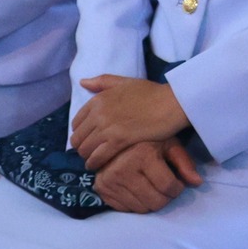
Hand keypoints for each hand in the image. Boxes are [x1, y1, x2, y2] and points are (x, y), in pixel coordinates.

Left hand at [70, 74, 189, 170]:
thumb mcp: (125, 82)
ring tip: (95, 161)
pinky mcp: (118, 140)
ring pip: (85, 149)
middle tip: (91, 153)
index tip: (88, 139)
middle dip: (82, 147)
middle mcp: (98, 113)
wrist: (171, 103)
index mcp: (98, 99)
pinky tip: (99, 167)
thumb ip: (102, 82)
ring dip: (88, 157)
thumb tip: (82, 82)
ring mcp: (107, 127)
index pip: (76, 122)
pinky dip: (95, 163)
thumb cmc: (151, 93)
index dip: (80, 133)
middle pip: (78, 138)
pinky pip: (98, 157)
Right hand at [92, 137, 202, 212]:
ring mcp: (110, 180)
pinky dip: (136, 203)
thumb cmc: (147, 141)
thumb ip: (184, 163)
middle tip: (166, 188)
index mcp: (142, 155)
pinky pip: (126, 209)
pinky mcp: (102, 189)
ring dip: (151, 202)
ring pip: (142, 209)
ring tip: (152, 188)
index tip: (178, 183)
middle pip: (156, 202)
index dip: (178, 189)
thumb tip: (197, 183)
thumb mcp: (168, 144)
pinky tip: (137, 190)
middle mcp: (123, 169)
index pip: (168, 187)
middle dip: (166, 198)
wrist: (112, 139)